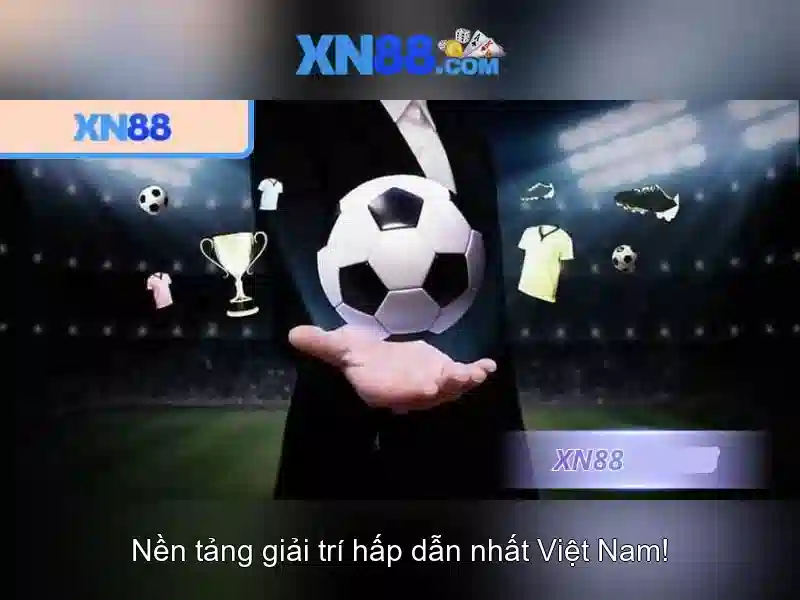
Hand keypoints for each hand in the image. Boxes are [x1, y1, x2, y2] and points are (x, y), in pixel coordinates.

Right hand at [288, 325, 496, 412]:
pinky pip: (462, 374)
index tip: (426, 389)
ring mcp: (430, 383)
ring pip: (448, 387)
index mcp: (385, 387)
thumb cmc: (358, 357)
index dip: (411, 392)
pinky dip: (476, 370)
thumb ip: (321, 343)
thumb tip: (292, 333)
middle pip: (428, 393)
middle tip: (457, 381)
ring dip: (462, 382)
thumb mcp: (340, 347)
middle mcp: (410, 391)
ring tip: (476, 374)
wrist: (377, 359)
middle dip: (442, 389)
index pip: (397, 393)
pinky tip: (489, 365)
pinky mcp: (444, 372)